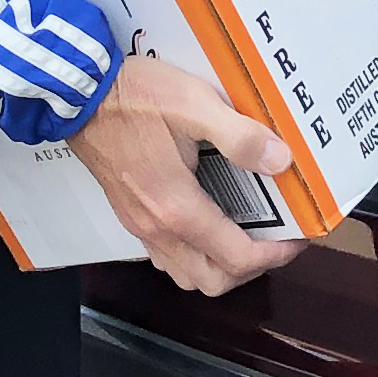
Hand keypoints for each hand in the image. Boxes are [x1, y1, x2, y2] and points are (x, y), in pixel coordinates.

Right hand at [70, 57, 306, 295]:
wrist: (80, 95)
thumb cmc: (135, 97)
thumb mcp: (195, 103)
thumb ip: (240, 136)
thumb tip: (280, 161)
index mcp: (178, 208)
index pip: (237, 258)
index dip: (275, 255)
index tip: (297, 238)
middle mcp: (158, 228)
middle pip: (212, 281)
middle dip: (250, 268)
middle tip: (274, 239)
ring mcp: (139, 226)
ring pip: (187, 274)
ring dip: (221, 266)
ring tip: (244, 233)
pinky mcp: (129, 215)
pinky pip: (167, 258)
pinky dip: (193, 255)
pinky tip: (206, 222)